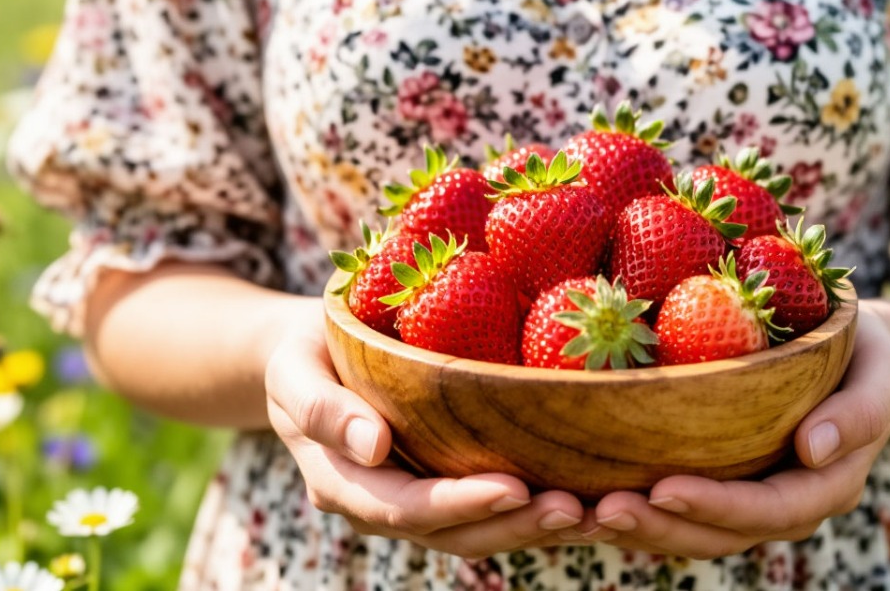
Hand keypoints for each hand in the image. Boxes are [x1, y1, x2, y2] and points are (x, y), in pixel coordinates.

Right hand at [264, 300, 591, 557]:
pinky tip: (589, 497)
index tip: (513, 489)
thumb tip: (373, 446)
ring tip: (596, 514)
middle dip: (516, 527)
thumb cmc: (301, 355)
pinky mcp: (448, 484)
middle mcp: (384, 506)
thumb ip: (321, 409)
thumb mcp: (293, 372)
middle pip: (455, 534)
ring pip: (482, 531)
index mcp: (343, 484)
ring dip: (537, 527)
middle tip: (576, 510)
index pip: (407, 508)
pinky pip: (495, 508)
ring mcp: (418, 502)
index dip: (460, 504)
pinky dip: (537, 508)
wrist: (311, 357)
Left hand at [588, 304, 889, 557]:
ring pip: (690, 534)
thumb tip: (815, 448)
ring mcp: (749, 502)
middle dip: (660, 528)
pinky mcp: (719, 486)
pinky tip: (584, 502)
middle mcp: (785, 507)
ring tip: (580, 515)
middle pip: (720, 535)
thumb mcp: (883, 371)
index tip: (664, 489)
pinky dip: (633, 513)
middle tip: (603, 510)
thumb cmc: (866, 354)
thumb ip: (861, 411)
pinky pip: (675, 512)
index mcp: (828, 485)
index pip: (770, 508)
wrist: (853, 357)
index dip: (717, 506)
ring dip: (636, 531)